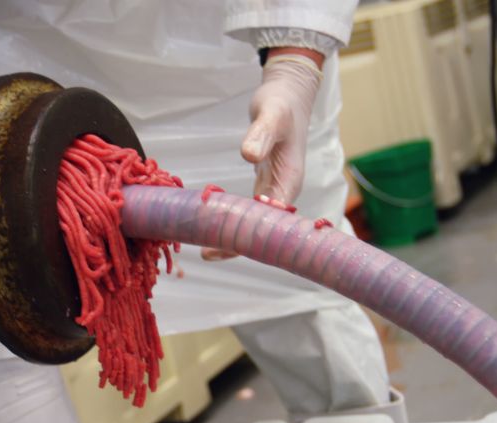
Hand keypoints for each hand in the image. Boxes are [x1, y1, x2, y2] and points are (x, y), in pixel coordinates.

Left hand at [202, 48, 322, 261]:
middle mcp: (285, 190)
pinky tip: (216, 224)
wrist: (290, 94)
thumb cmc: (282, 103)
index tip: (225, 246)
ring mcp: (277, 188)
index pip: (272, 218)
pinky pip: (252, 209)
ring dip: (235, 235)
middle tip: (206, 255)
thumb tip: (248, 156)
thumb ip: (261, 134)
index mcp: (290, 180)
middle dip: (238, 244)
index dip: (251, 235)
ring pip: (257, 221)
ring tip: (206, 250)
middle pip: (265, 227)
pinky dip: (235, 218)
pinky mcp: (267, 183)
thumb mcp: (271, 115)